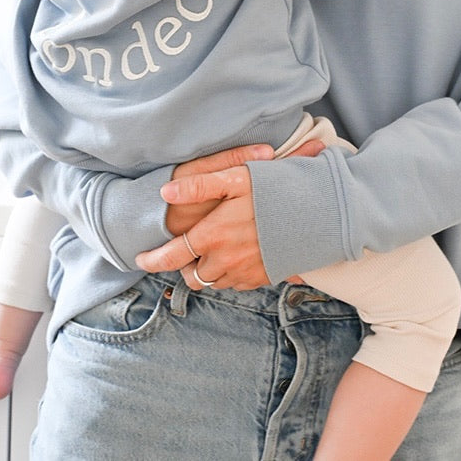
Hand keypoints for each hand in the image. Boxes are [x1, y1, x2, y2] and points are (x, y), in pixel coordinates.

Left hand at [136, 139, 324, 291]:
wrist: (319, 214)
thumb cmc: (276, 190)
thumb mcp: (237, 178)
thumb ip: (199, 185)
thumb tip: (165, 192)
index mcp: (212, 235)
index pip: (171, 257)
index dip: (152, 260)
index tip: (141, 259)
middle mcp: (225, 260)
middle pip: (192, 275)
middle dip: (186, 266)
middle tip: (187, 250)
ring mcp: (245, 272)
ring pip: (214, 281)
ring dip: (209, 270)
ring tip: (214, 250)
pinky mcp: (263, 279)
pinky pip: (237, 283)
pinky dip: (231, 273)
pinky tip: (239, 253)